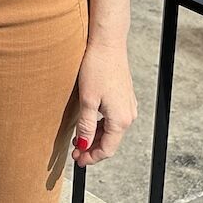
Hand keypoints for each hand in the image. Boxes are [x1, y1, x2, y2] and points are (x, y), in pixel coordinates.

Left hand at [72, 39, 136, 165]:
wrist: (108, 43)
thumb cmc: (97, 68)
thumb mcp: (87, 100)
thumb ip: (85, 125)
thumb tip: (83, 145)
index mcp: (120, 119)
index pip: (107, 149)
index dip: (91, 157)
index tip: (77, 160)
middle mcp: (128, 114)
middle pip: (110, 141)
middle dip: (92, 148)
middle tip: (74, 151)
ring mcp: (128, 105)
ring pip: (111, 129)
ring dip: (95, 136)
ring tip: (78, 137)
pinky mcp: (124, 96)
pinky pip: (113, 118)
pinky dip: (100, 124)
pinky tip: (88, 121)